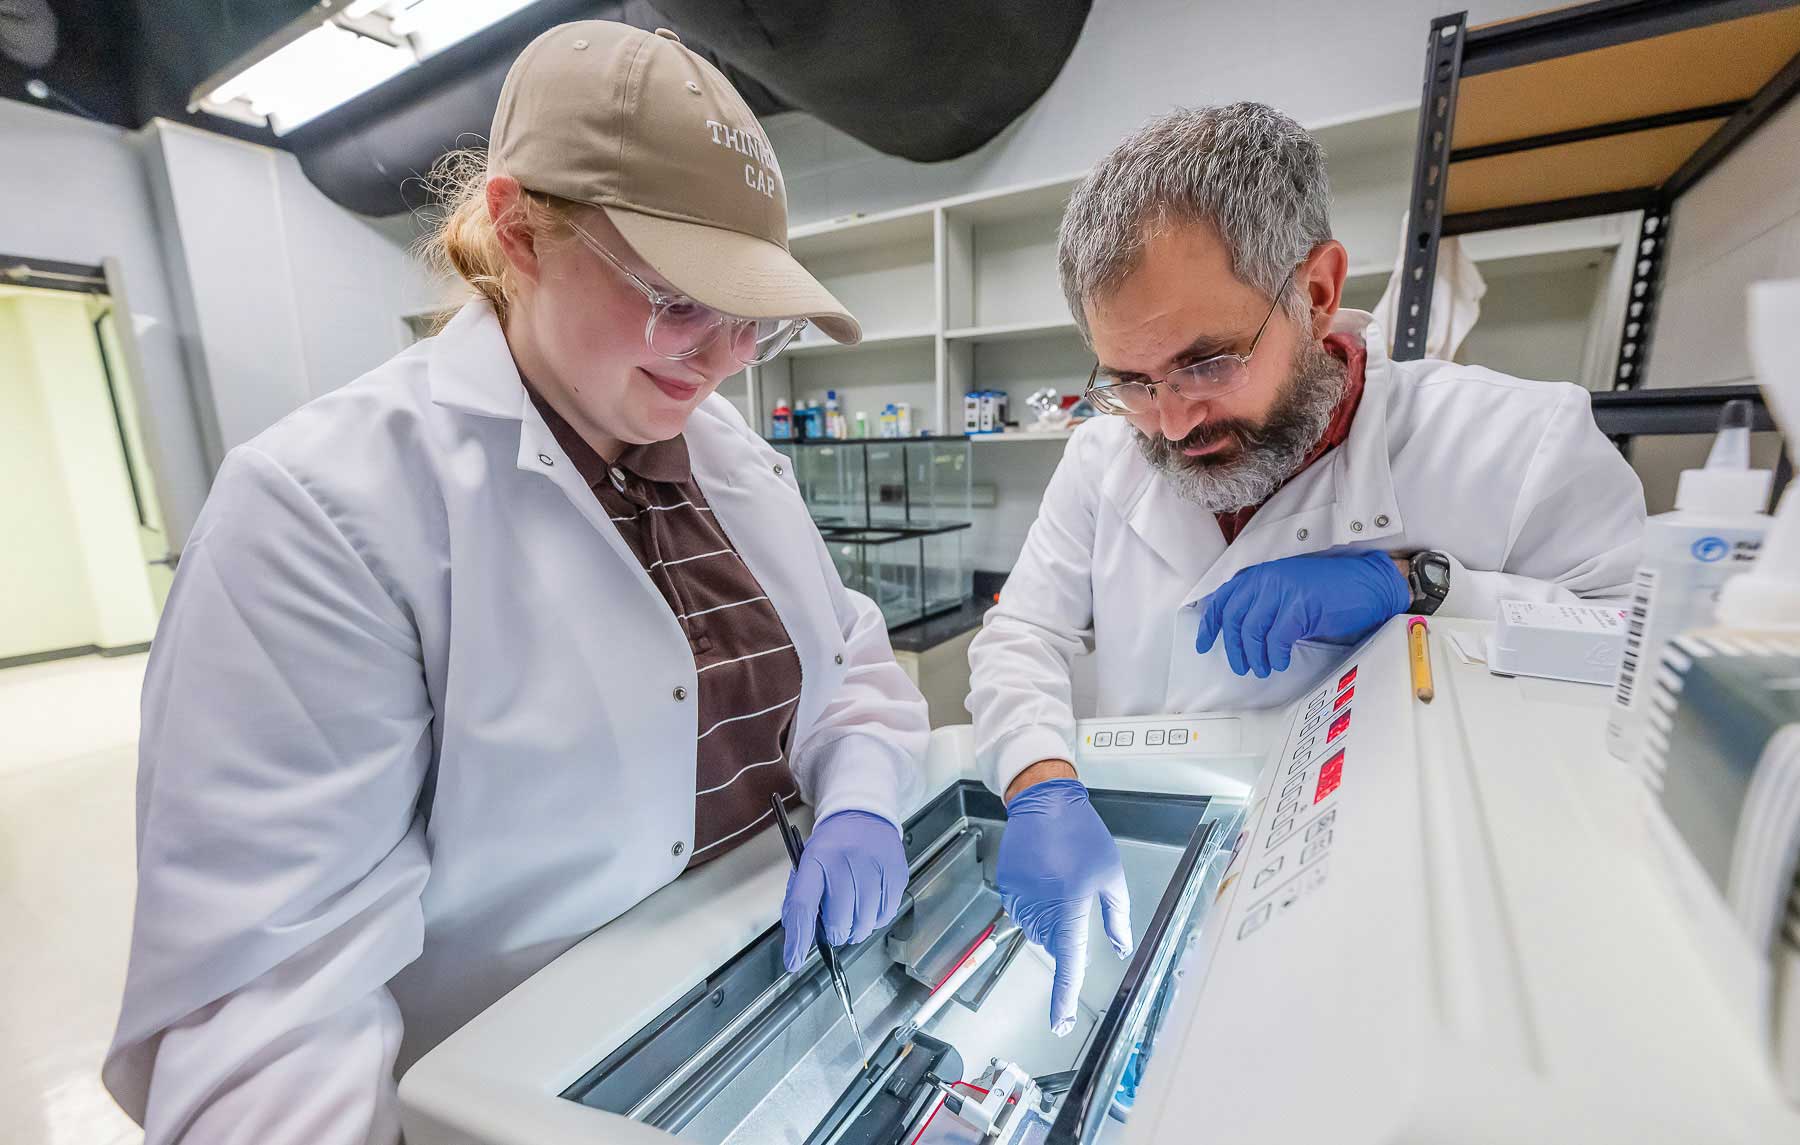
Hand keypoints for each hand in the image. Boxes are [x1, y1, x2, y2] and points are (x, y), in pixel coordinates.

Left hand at [780, 810, 906, 972]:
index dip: (798, 938)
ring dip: (856, 928)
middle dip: (835, 932)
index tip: (794, 961)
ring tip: (853, 911)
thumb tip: (797, 937)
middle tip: (835, 922)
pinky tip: (870, 904)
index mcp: (816, 859)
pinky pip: (885, 916)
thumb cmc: (832, 845)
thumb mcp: (807, 862)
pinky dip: (875, 919)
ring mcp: (874, 867)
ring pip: (864, 924)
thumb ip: (799, 898)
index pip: (803, 905)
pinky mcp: (895, 873)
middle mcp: (845, 862)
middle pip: (838, 922)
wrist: (863, 814)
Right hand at [996, 778, 1132, 1035]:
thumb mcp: (1111, 876)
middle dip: (1066, 934)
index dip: (1065, 997)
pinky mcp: (1007, 887)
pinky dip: (1036, 902)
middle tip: (1076, 898)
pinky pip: (1023, 910)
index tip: (1061, 1022)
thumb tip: (1118, 948)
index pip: (1068, 963)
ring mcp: (1020, 897)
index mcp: (1071, 907)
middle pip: (1054, 944)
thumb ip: (1116, 917)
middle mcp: (1041, 907)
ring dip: (1051, 917)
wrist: (1045, 803)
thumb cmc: (1082, 836)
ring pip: (1037, 929)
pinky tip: (1045, 875)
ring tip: (1061, 879)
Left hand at [1196, 551, 1408, 677]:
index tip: (1203, 644)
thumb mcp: (1289, 591)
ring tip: (1261, 668)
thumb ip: (1264, 603)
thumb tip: (1239, 631)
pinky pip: (1276, 638)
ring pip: (1251, 630)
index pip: (1224, 599)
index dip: (1210, 624)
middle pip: (1233, 617)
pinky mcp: (1300, 605)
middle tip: (1241, 666)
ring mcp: (1283, 590)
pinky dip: (1274, 655)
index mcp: (1262, 575)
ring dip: (1253, 655)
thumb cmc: (1332, 591)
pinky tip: (1279, 663)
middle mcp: (1268, 579)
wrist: (1369, 584)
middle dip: (1232, 647)